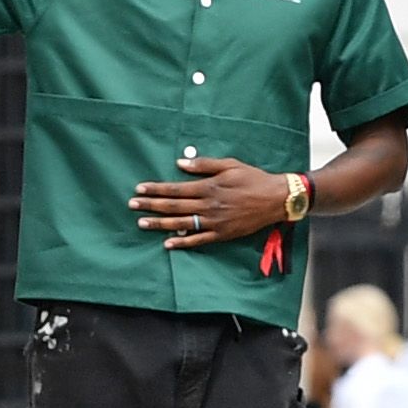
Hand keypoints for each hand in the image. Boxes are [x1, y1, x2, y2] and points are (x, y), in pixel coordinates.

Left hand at [129, 156, 287, 248]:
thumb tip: (180, 163)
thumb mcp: (230, 165)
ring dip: (160, 224)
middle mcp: (208, 205)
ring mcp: (214, 222)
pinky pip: (199, 240)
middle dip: (151, 206)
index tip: (139, 189)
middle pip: (173, 206)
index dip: (155, 189)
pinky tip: (168, 244)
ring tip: (142, 223)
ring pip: (182, 224)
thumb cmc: (253, 178)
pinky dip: (183, 242)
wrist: (276, 199)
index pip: (175, 188)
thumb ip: (204, 165)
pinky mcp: (222, 234)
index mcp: (209, 187)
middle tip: (132, 205)